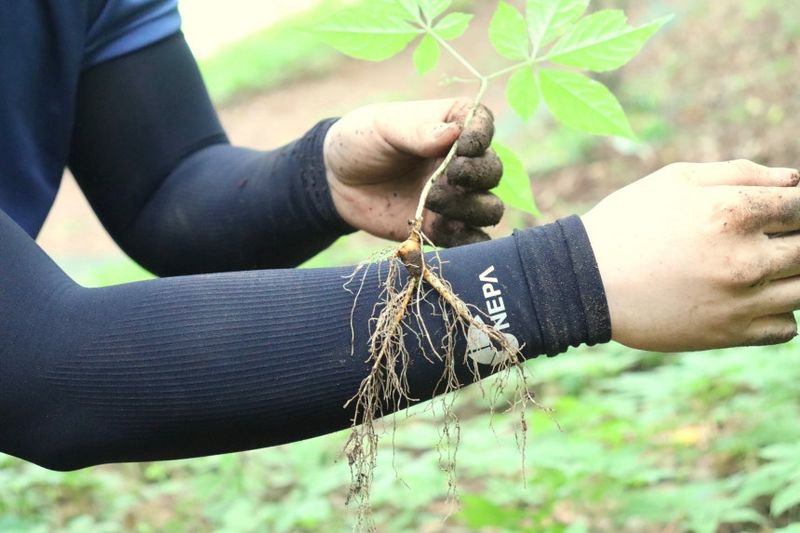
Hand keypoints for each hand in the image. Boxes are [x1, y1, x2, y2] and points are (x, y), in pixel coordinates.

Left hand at [324, 98, 503, 245]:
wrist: (337, 180)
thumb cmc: (362, 140)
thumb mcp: (385, 126)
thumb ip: (419, 131)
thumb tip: (455, 134)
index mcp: (453, 124)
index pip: (484, 126)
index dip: (481, 137)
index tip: (463, 147)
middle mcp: (462, 162)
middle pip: (493, 171)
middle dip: (478, 176)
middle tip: (447, 176)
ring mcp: (455, 197)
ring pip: (488, 208)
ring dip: (471, 209)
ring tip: (432, 201)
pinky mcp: (441, 228)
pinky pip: (469, 239)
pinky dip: (469, 242)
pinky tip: (448, 233)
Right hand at [582, 160, 799, 351]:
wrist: (585, 281)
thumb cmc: (628, 222)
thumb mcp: (675, 180)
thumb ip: (740, 173)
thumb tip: (794, 181)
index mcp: (733, 211)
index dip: (797, 206)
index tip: (782, 211)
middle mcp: (745, 258)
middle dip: (795, 238)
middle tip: (762, 239)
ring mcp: (741, 300)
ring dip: (791, 275)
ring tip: (757, 267)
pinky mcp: (729, 333)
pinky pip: (787, 327)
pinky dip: (779, 313)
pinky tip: (749, 298)